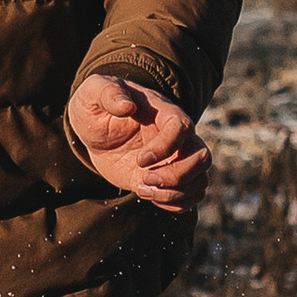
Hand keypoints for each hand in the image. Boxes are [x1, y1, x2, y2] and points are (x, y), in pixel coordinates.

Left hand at [69, 71, 211, 209]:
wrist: (96, 131)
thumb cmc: (97, 106)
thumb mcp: (94, 92)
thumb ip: (109, 94)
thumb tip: (127, 106)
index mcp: (163, 112)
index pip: (183, 128)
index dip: (166, 147)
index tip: (140, 160)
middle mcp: (177, 137)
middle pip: (202, 157)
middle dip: (177, 176)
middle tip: (145, 178)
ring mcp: (176, 159)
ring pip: (200, 181)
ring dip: (173, 193)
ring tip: (142, 190)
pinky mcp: (168, 178)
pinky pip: (190, 196)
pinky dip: (173, 203)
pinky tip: (147, 194)